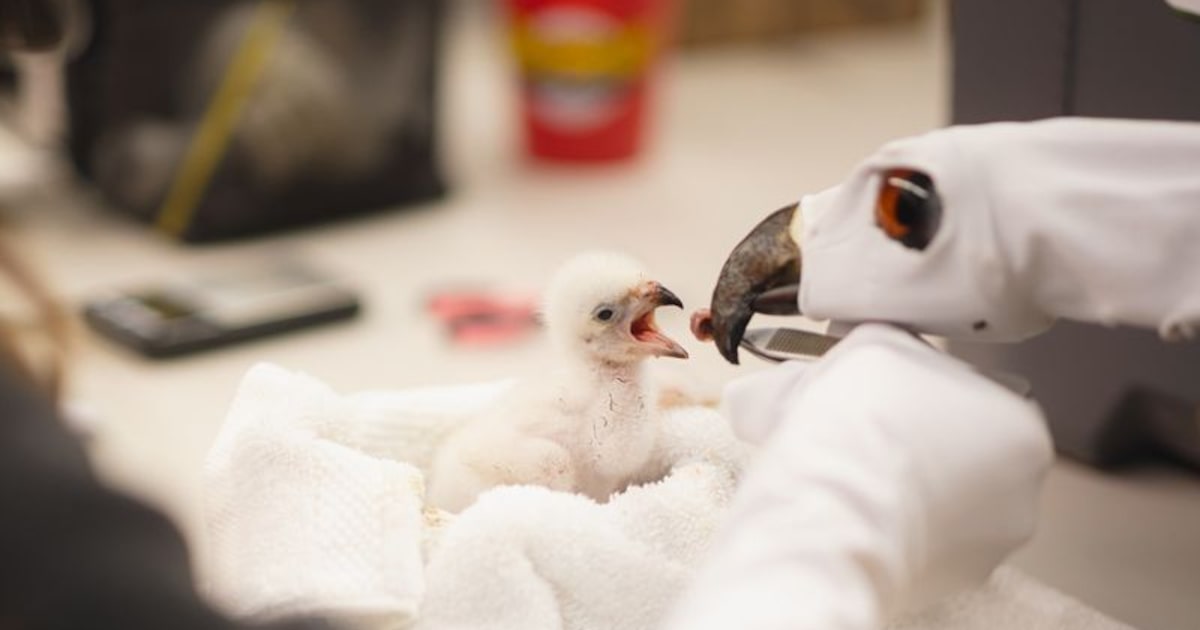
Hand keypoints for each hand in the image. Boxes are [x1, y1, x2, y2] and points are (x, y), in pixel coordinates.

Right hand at [665, 324, 1052, 629]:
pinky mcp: (954, 581)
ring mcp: (991, 544)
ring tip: (863, 474)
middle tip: (873, 432)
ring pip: (950, 500)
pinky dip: (903, 528)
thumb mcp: (877, 342)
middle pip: (968, 451)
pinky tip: (865, 510)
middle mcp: (1022, 492)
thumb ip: (899, 341)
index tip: (891, 396)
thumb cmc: (859, 428)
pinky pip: (930, 542)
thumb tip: (888, 347)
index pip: (979, 396)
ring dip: (915, 487)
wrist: (828, 513)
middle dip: (926, 442)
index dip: (927, 392)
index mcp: (1021, 426)